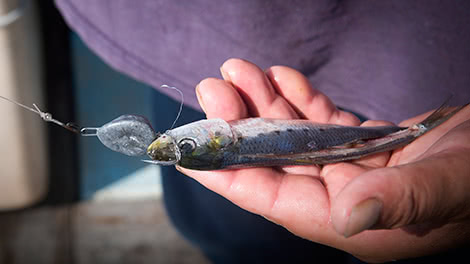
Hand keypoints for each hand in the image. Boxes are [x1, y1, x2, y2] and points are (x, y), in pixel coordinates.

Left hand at [179, 58, 469, 261]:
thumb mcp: (451, 184)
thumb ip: (401, 202)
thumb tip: (349, 217)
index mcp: (351, 220)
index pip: (272, 198)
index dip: (226, 175)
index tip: (187, 152)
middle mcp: (342, 197)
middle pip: (273, 160)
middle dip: (239, 125)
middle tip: (213, 87)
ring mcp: (350, 170)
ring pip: (291, 136)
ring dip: (264, 104)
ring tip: (238, 71)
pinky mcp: (364, 145)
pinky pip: (320, 122)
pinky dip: (298, 100)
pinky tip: (279, 78)